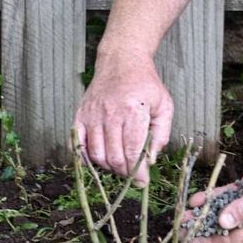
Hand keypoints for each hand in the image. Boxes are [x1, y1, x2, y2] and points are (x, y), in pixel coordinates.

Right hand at [73, 51, 173, 185]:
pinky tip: (97, 162)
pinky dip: (85, 159)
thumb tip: (150, 159)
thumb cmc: (145, 85)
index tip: (143, 182)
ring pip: (96, 155)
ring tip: (119, 167)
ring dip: (108, 168)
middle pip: (114, 157)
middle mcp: (109, 114)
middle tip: (132, 175)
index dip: (138, 172)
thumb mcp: (164, 106)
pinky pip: (77, 144)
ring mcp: (92, 115)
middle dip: (125, 173)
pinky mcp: (80, 115)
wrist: (121, 61)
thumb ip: (161, 134)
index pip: (132, 152)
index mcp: (132, 112)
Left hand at [187, 133, 242, 242]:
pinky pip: (227, 194)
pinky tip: (196, 198)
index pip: (233, 238)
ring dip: (204, 212)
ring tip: (182, 215)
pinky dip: (213, 196)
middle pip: (225, 226)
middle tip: (180, 230)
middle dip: (203, 228)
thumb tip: (222, 223)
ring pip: (224, 209)